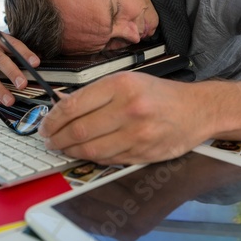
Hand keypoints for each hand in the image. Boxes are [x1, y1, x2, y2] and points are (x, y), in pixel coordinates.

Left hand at [38, 72, 208, 164]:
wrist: (196, 110)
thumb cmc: (159, 94)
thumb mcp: (127, 80)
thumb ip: (96, 93)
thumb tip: (62, 107)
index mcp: (121, 85)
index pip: (74, 105)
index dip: (53, 119)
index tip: (45, 125)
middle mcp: (128, 109)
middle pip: (79, 130)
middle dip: (57, 138)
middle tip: (49, 140)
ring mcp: (137, 134)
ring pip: (90, 149)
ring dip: (70, 151)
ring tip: (61, 147)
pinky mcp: (143, 153)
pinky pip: (107, 159)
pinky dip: (90, 157)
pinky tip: (83, 153)